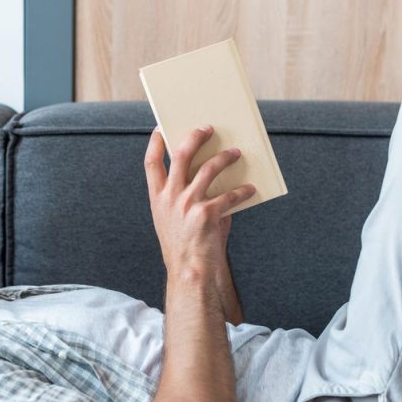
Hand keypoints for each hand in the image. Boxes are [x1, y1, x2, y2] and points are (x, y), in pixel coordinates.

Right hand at [144, 125, 255, 276]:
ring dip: (224, 157)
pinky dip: (243, 191)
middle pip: (181, 155)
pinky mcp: (207, 213)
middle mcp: (169, 198)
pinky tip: (251, 189)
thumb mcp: (175, 219)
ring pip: (208, 168)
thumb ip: (186, 196)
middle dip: (195, 137)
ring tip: (235, 152)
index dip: (154, 143)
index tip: (160, 130)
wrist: (190, 272)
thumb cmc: (185, 245)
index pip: (151, 163)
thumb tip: (210, 173)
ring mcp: (187, 204)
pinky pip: (229, 195)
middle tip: (207, 128)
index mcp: (157, 198)